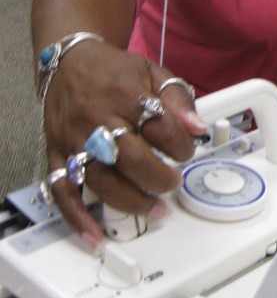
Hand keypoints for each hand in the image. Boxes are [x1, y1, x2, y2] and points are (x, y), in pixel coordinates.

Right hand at [40, 40, 206, 247]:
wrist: (70, 62)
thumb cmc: (113, 71)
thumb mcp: (153, 72)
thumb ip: (178, 98)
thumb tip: (197, 127)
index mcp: (126, 95)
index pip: (162, 127)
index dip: (182, 144)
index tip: (187, 148)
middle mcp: (98, 118)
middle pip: (132, 158)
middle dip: (160, 177)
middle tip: (173, 182)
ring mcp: (75, 139)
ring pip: (101, 180)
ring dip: (131, 201)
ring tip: (154, 208)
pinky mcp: (57, 153)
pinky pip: (61, 190)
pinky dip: (76, 217)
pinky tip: (93, 235)